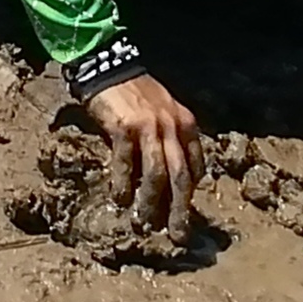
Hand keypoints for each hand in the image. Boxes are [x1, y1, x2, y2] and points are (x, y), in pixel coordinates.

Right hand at [85, 74, 200, 235]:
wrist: (107, 66)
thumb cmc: (134, 93)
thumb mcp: (163, 112)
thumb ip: (169, 138)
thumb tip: (167, 175)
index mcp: (186, 124)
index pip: (195, 167)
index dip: (189, 194)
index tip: (181, 214)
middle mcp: (173, 126)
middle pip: (181, 177)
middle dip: (179, 210)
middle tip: (177, 235)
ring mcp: (150, 126)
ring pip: (156, 174)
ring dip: (151, 203)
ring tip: (145, 224)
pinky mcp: (125, 127)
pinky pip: (127, 162)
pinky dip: (124, 183)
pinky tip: (120, 199)